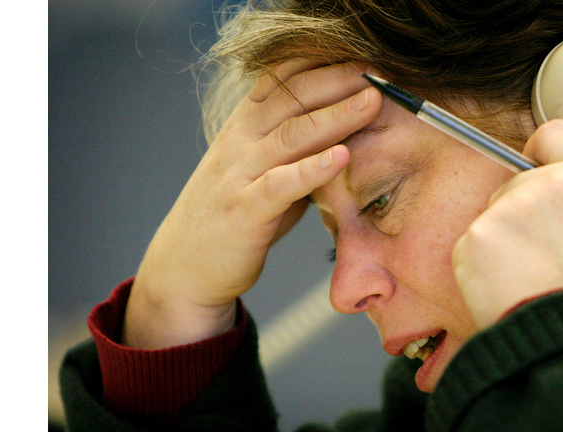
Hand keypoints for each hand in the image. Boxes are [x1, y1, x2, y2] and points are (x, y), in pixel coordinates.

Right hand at [123, 61, 381, 348]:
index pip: (280, 79)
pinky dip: (312, 169)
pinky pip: (281, 184)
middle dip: (337, 79)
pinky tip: (342, 156)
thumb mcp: (262, 174)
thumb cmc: (231, 217)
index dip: (320, 62)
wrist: (183, 267)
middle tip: (378, 70)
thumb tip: (345, 136)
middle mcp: (239, 142)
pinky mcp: (244, 211)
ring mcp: (239, 174)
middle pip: (291, 98)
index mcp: (243, 127)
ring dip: (335, 115)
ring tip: (371, 101)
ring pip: (291, 134)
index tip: (361, 55)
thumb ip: (296, 153)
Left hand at [453, 120, 562, 328]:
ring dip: (508, 237)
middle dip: (528, 208)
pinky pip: (477, 242)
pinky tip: (509, 283)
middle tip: (549, 250)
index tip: (539, 163)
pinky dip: (487, 261)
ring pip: (498, 213)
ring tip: (533, 273)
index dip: (545, 149)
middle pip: (521, 181)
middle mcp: (545, 186)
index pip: (556, 133)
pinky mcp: (474, 239)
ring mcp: (505, 211)